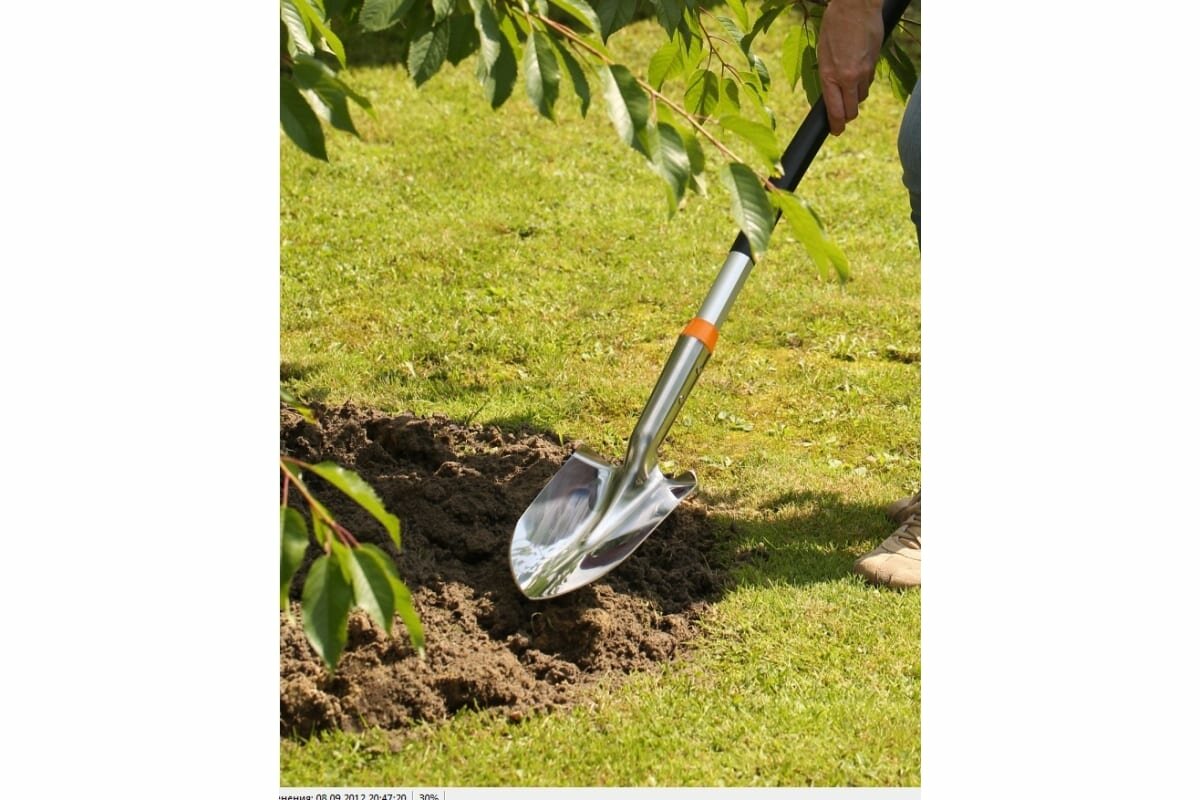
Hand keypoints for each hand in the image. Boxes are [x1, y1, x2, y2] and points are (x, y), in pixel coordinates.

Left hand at [817, 0, 884, 134]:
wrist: (856, 7)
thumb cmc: (834, 25)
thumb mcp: (823, 52)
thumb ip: (828, 75)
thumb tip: (832, 92)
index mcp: (830, 75)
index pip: (836, 111)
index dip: (836, 125)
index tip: (836, 131)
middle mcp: (848, 77)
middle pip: (852, 110)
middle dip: (847, 116)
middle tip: (842, 117)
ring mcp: (864, 71)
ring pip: (862, 95)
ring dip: (855, 96)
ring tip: (848, 87)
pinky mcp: (874, 63)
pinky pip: (869, 81)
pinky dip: (863, 82)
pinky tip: (857, 70)